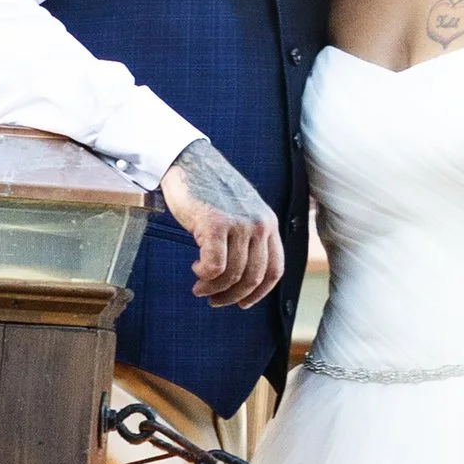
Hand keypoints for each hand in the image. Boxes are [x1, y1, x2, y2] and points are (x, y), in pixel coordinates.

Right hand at [158, 140, 285, 309]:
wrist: (189, 160)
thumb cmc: (210, 188)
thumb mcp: (241, 211)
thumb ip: (248, 236)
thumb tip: (243, 274)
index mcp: (268, 222)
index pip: (275, 269)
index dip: (260, 293)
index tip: (243, 303)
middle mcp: (259, 224)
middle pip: (253, 277)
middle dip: (232, 296)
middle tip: (214, 300)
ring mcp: (239, 223)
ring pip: (232, 274)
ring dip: (213, 288)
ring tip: (199, 287)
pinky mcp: (215, 224)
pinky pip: (215, 266)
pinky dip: (205, 275)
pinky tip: (196, 269)